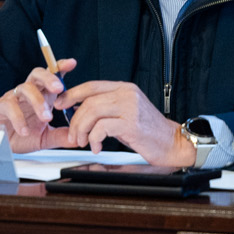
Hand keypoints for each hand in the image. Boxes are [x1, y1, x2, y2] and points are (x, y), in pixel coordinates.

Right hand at [0, 58, 77, 153]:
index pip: (51, 77)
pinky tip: (24, 130)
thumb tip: (78, 139)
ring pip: (26, 88)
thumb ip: (60, 137)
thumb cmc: (19, 135)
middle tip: (58, 88)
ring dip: (38, 101)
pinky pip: (10, 105)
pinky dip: (19, 118)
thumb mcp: (44, 138)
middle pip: (37, 74)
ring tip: (46, 118)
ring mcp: (13, 98)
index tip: (71, 63)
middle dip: (49, 78)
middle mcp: (28, 93)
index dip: (60, 68)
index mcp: (41, 96)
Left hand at [57, 79, 195, 166]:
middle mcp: (127, 94)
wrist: (173, 143)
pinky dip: (94, 139)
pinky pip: (102, 128)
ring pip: (92, 112)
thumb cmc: (148, 131)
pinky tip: (97, 147)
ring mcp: (130, 107)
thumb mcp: (125, 113)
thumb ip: (106, 107)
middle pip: (88, 100)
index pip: (91, 85)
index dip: (71, 94)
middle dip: (75, 119)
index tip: (60, 105)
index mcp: (124, 88)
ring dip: (82, 130)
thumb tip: (79, 109)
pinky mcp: (132, 124)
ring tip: (83, 142)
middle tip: (73, 134)